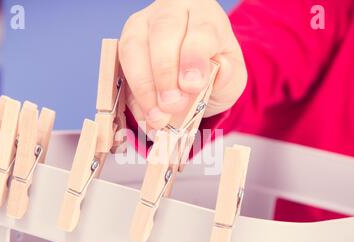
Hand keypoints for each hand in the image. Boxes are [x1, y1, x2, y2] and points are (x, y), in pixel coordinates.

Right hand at [119, 0, 246, 129]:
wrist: (194, 75)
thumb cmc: (214, 70)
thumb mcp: (232, 76)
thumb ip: (229, 75)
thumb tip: (220, 71)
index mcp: (204, 14)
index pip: (200, 30)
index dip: (194, 59)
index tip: (192, 86)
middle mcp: (171, 12)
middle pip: (163, 32)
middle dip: (165, 73)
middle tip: (171, 106)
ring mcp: (142, 26)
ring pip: (134, 47)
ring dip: (144, 87)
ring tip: (157, 117)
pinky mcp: (123, 46)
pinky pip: (121, 68)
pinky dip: (133, 96)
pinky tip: (146, 115)